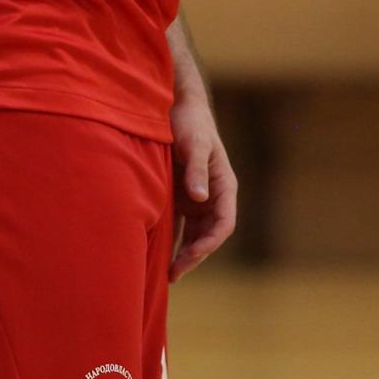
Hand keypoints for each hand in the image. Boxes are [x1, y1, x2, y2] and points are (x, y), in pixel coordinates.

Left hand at [168, 98, 236, 282]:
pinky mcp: (179, 196)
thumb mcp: (194, 142)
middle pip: (208, 235)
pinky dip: (169, 239)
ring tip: (165, 274)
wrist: (174, 105)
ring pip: (193, 233)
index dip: (209, 244)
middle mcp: (212, 195)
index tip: (191, 256)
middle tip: (173, 274)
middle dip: (193, 256)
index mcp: (223, 185)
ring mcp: (196, 197)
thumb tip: (199, 198)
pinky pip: (177, 223)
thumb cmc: (190, 122)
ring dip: (182, 252)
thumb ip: (197, 169)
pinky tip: (154, 253)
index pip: (223, 223)